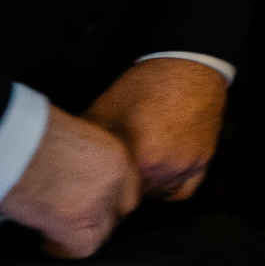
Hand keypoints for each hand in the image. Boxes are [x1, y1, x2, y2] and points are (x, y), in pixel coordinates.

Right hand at [0, 105, 139, 257]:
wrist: (7, 139)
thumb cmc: (27, 134)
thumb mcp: (70, 138)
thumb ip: (84, 160)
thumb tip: (76, 179)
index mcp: (114, 154)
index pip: (125, 189)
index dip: (107, 201)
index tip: (89, 206)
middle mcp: (114, 178)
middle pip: (117, 213)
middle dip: (95, 219)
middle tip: (69, 217)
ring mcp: (96, 201)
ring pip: (101, 232)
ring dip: (79, 232)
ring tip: (53, 222)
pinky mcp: (74, 220)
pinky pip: (82, 249)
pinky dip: (64, 248)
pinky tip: (46, 238)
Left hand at [82, 58, 227, 200]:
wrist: (186, 68)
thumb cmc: (148, 86)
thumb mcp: (103, 110)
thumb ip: (85, 143)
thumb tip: (62, 162)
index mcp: (137, 158)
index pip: (112, 194)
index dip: (103, 187)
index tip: (99, 182)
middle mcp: (163, 167)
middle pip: (134, 197)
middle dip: (123, 189)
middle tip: (116, 173)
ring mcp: (185, 166)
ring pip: (157, 195)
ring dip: (145, 187)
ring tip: (138, 166)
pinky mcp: (201, 162)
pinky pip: (182, 191)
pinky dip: (169, 187)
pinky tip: (159, 172)